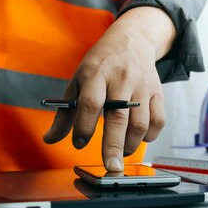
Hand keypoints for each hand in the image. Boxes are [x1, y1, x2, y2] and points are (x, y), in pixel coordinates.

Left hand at [43, 7, 175, 170]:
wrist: (133, 40)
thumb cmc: (101, 64)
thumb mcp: (78, 81)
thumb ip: (65, 113)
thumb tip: (49, 139)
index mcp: (96, 74)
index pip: (91, 102)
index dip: (85, 126)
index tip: (79, 144)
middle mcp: (121, 79)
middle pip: (118, 117)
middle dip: (113, 146)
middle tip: (110, 167)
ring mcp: (142, 86)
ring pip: (140, 123)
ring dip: (130, 145)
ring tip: (120, 153)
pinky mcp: (158, 92)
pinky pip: (158, 121)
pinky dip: (149, 136)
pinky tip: (138, 140)